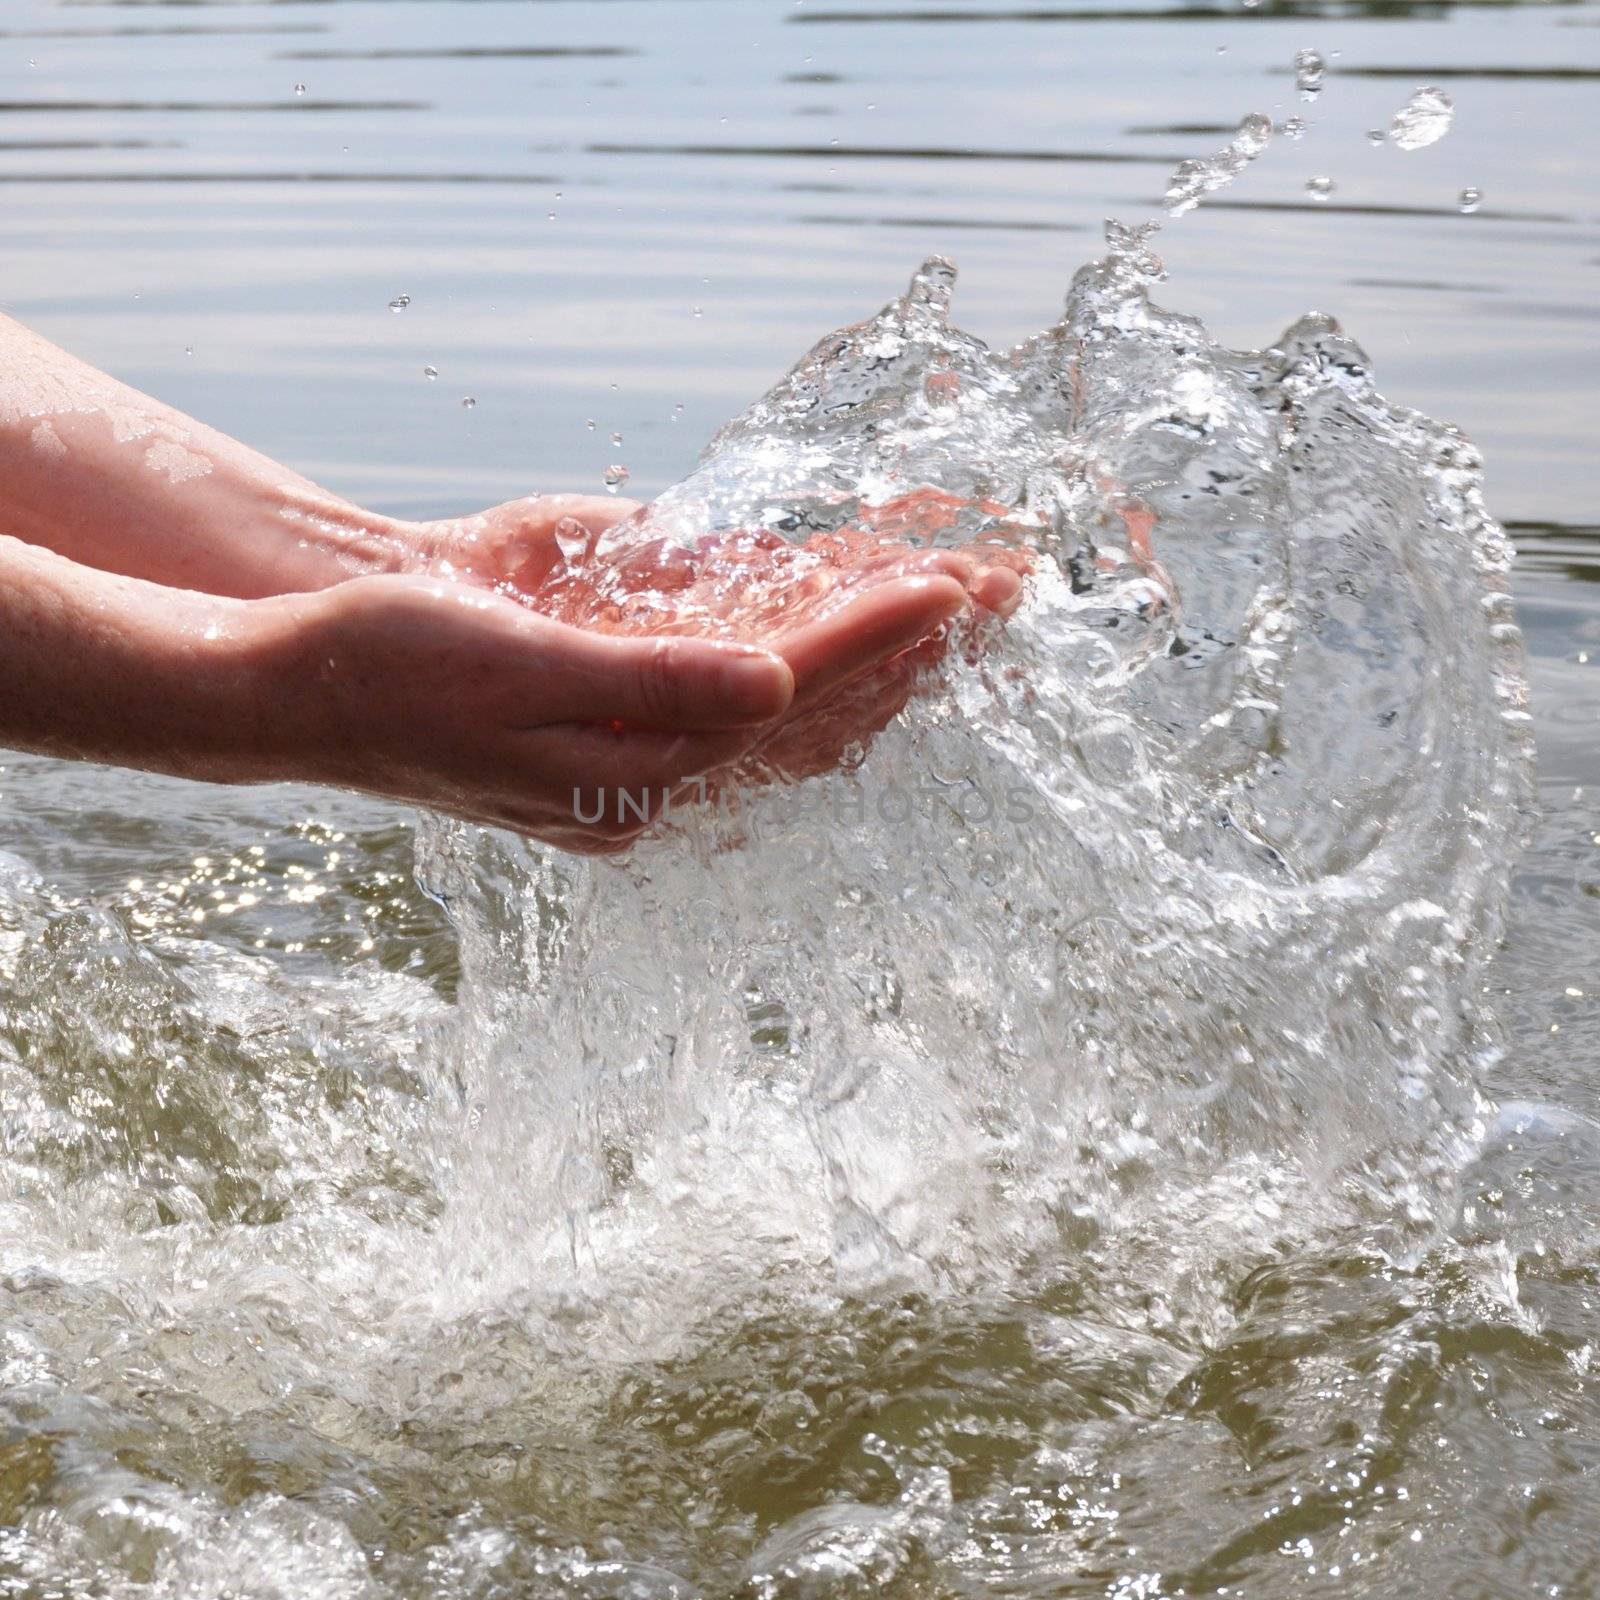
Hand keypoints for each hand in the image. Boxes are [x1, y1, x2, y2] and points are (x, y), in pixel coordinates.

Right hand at [413, 490, 1028, 788]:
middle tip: (1001, 600)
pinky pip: (739, 725)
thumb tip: (774, 685)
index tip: (953, 588)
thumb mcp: (516, 667)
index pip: (782, 696)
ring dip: (875, 675)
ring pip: (786, 731)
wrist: (301, 689)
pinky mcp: (613, 751)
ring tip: (956, 628)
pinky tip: (846, 669)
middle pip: (808, 722)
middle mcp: (646, 785)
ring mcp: (632, 775)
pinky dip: (808, 686)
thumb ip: (653, 682)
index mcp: (627, 770)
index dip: (870, 637)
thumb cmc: (390, 666)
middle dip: (906, 657)